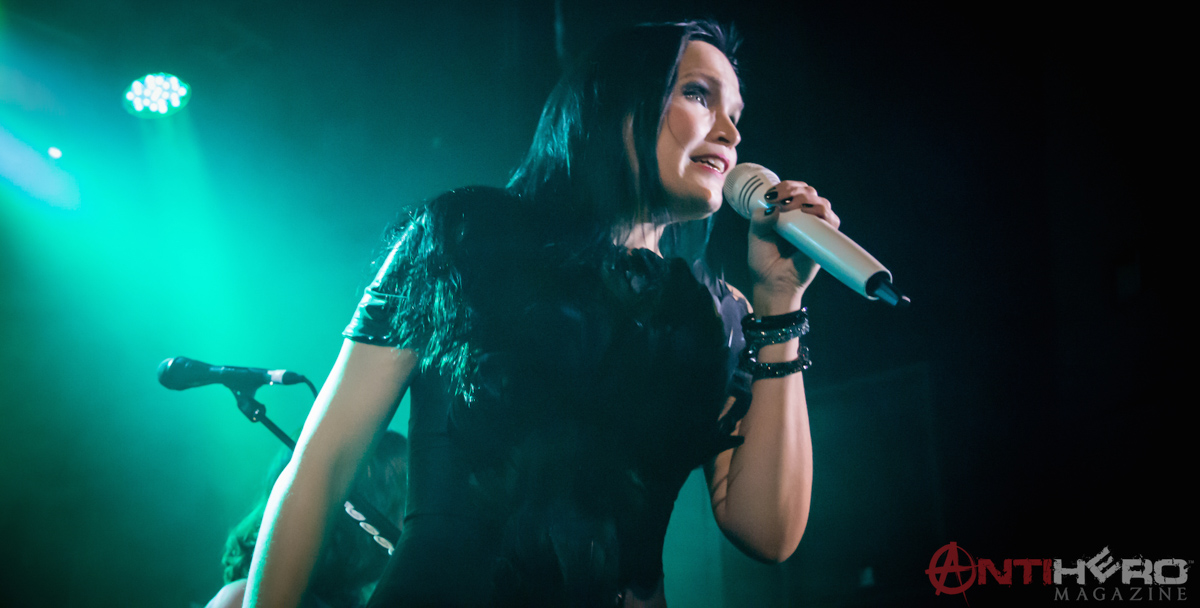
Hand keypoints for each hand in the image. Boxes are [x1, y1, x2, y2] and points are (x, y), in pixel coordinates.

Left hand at [747, 180, 839, 305]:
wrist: (773, 284)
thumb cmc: (764, 261)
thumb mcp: (756, 236)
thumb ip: (760, 219)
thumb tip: (775, 208)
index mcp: (787, 214)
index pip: (793, 190)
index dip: (786, 186)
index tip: (772, 193)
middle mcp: (803, 219)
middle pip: (809, 192)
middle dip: (794, 189)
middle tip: (780, 198)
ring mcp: (815, 228)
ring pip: (821, 202)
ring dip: (807, 198)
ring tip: (791, 206)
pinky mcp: (825, 240)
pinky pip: (832, 221)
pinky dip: (823, 212)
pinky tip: (807, 212)